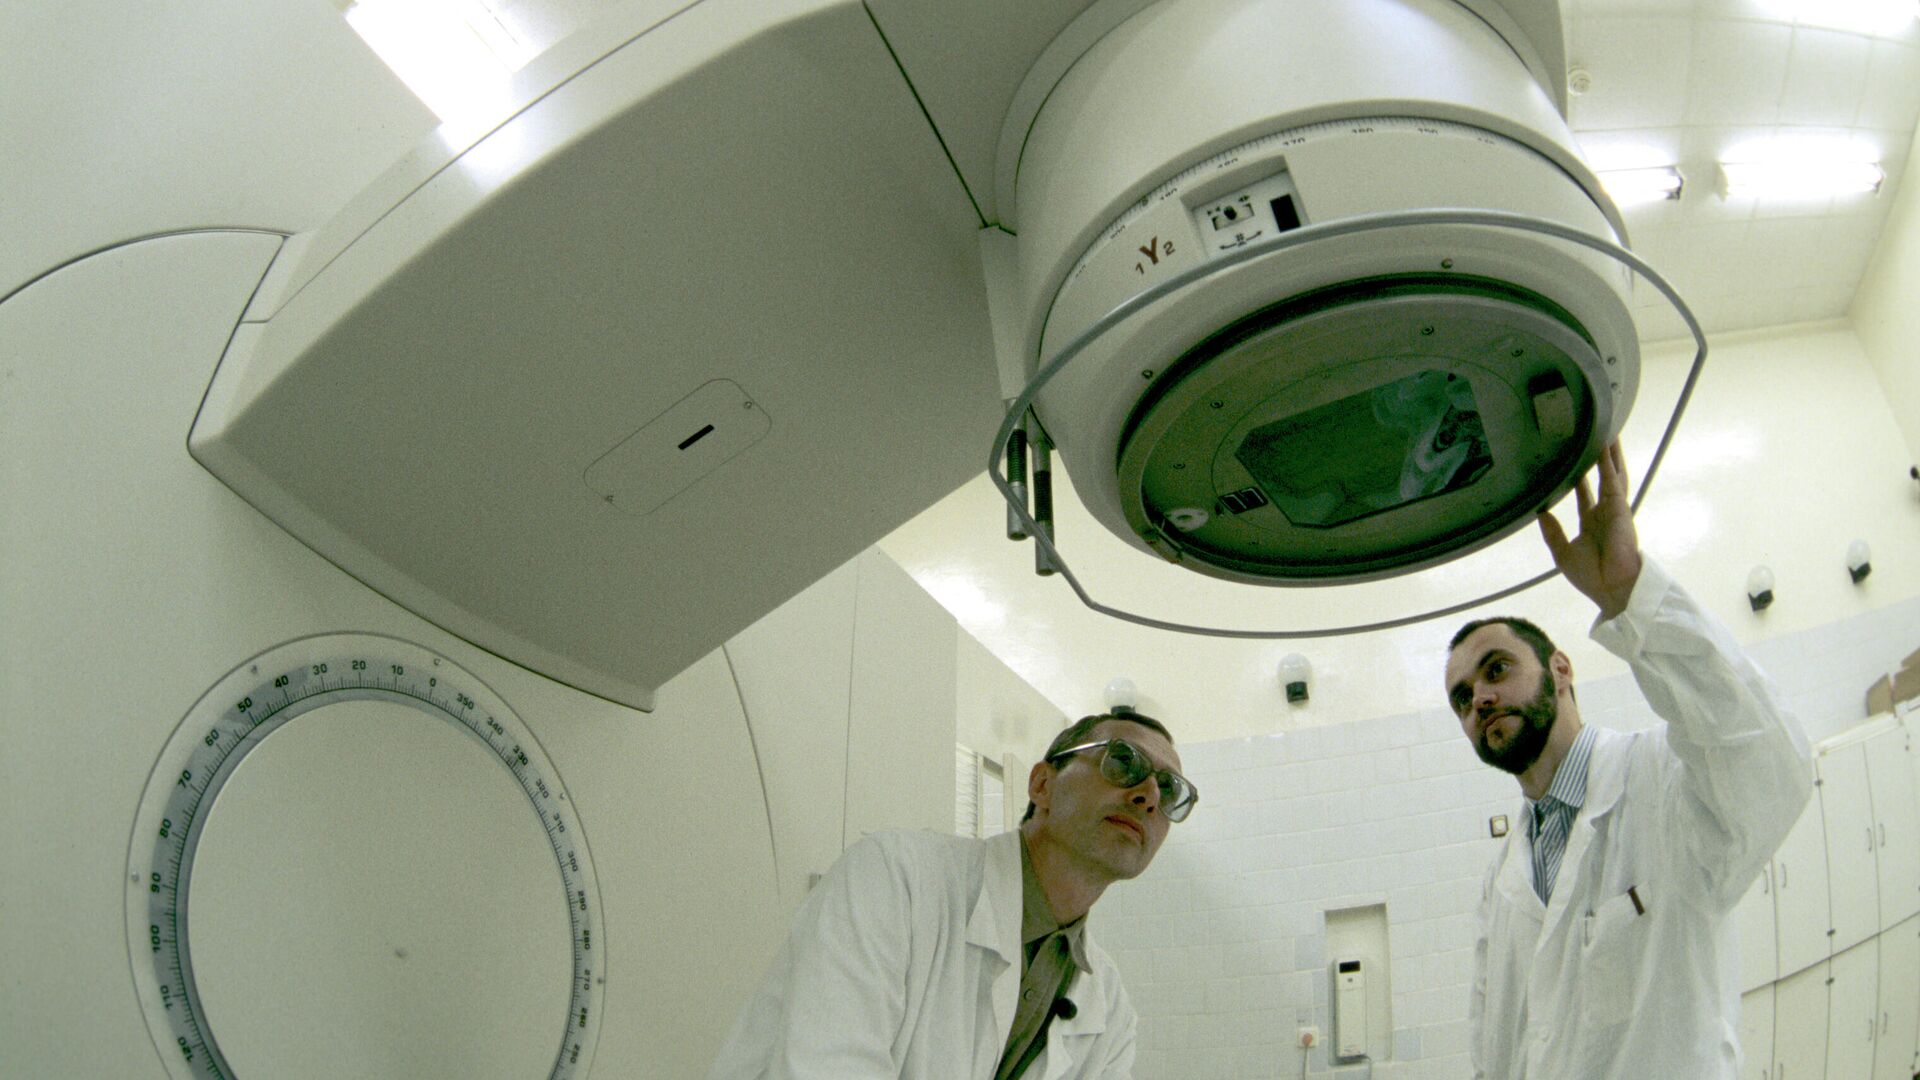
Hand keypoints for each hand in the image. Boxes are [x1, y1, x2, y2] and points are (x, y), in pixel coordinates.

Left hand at [1538, 441, 1641, 619]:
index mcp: (1592, 523)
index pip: (1584, 495)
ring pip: (1612, 473)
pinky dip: (1608, 461)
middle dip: (1599, 458)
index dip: (1578, 478)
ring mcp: (1614, 508)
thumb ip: (1552, 531)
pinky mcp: (1620, 506)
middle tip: (1592, 436)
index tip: (1569, 462)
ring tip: (1606, 429)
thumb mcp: (1562, 551)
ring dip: (1609, 452)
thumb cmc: (1591, 576)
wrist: (1611, 588)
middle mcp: (1604, 512)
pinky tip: (1604, 444)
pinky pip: (1613, 479)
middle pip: (1602, 478)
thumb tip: (1539, 511)